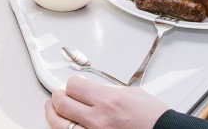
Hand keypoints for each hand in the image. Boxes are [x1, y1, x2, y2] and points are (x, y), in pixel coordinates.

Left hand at [45, 76, 167, 128]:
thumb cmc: (152, 118)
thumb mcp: (130, 93)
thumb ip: (106, 91)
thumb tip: (91, 89)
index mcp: (107, 101)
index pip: (73, 86)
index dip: (71, 84)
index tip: (72, 85)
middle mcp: (98, 120)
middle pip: (61, 103)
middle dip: (57, 96)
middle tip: (59, 94)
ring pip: (59, 124)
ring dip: (54, 114)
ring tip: (54, 109)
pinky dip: (66, 128)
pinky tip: (66, 124)